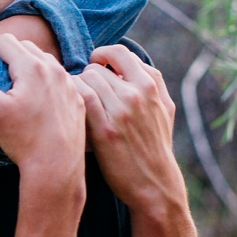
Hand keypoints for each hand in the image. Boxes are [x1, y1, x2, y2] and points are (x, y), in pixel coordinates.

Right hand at [0, 34, 85, 177]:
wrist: (57, 166)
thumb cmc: (22, 139)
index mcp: (32, 67)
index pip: (5, 41)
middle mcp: (54, 69)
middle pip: (26, 47)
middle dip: (7, 54)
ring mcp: (69, 83)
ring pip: (44, 61)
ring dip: (27, 65)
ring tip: (14, 85)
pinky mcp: (77, 97)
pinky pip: (59, 78)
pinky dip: (44, 79)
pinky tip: (36, 98)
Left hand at [72, 44, 188, 216]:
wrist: (155, 184)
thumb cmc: (156, 146)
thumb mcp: (164, 109)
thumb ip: (152, 83)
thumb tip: (128, 64)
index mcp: (150, 86)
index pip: (119, 52)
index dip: (102, 56)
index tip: (95, 66)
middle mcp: (137, 94)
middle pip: (96, 67)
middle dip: (86, 78)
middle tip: (84, 93)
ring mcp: (121, 111)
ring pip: (86, 80)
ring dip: (77, 89)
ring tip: (77, 103)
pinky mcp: (105, 130)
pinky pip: (81, 98)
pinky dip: (73, 99)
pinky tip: (72, 110)